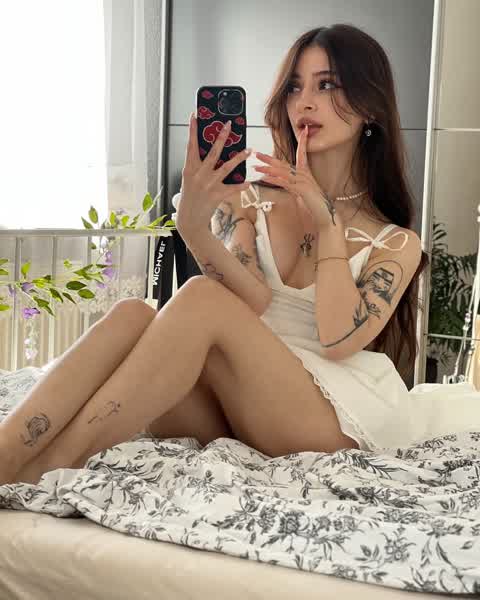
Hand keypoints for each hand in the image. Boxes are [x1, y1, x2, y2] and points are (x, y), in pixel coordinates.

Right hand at [175, 113, 251, 234]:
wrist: (190, 220)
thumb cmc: (190, 197)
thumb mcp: (190, 179)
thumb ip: (199, 166)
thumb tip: (213, 153)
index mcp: (189, 169)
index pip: (191, 145)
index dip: (192, 130)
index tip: (195, 115)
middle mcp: (199, 175)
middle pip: (212, 152)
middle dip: (221, 137)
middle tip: (229, 124)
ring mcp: (208, 185)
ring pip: (226, 167)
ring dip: (239, 157)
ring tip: (249, 149)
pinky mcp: (217, 195)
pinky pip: (232, 188)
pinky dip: (241, 185)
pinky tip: (248, 182)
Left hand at [252, 125, 336, 227]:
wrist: (326, 214)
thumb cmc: (316, 205)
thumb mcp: (303, 194)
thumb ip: (294, 187)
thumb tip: (285, 184)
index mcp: (306, 173)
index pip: (303, 153)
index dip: (303, 141)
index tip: (303, 130)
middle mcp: (305, 174)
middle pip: (285, 163)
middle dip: (269, 158)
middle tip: (257, 154)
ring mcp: (303, 181)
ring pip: (283, 172)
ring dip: (268, 169)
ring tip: (256, 166)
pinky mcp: (302, 189)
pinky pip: (285, 183)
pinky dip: (274, 179)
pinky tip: (264, 178)